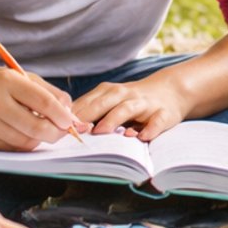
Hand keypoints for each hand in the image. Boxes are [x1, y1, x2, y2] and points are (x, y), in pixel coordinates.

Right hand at [0, 66, 83, 150]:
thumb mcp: (15, 76)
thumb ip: (45, 91)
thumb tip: (70, 111)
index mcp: (4, 81)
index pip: (43, 101)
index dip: (62, 115)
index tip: (73, 122)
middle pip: (36, 128)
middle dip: (56, 133)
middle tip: (63, 131)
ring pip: (25, 142)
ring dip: (39, 139)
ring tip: (41, 129)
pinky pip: (10, 148)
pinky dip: (22, 143)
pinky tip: (21, 133)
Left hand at [71, 74, 187, 141]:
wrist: (171, 90)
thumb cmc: (132, 100)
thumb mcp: (110, 100)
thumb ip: (90, 111)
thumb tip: (60, 126)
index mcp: (108, 91)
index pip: (87, 102)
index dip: (72, 114)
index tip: (56, 126)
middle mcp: (125, 95)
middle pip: (104, 102)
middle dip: (88, 115)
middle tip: (74, 130)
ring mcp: (144, 104)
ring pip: (127, 109)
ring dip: (113, 119)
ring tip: (101, 132)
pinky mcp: (163, 113)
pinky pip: (156, 121)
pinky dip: (150, 128)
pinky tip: (142, 137)